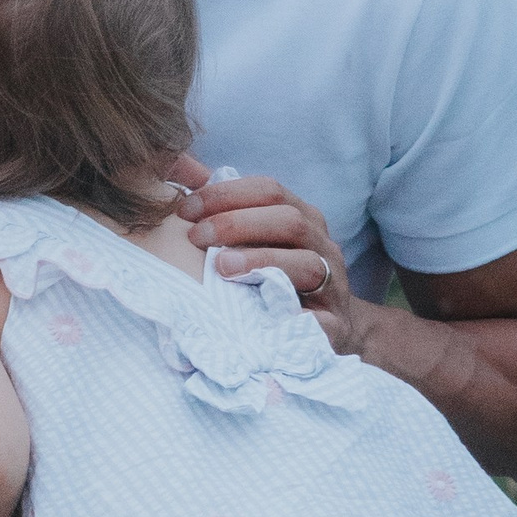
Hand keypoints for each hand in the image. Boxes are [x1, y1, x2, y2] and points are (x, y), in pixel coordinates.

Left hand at [174, 154, 361, 348]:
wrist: (326, 328)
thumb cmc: (276, 279)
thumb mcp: (258, 243)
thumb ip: (229, 218)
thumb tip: (182, 188)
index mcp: (303, 217)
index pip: (269, 190)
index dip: (225, 194)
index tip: (185, 210)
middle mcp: (322, 245)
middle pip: (289, 219)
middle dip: (237, 223)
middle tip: (196, 237)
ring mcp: (333, 285)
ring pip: (307, 263)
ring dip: (260, 260)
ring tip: (222, 268)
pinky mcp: (335, 325)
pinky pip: (320, 320)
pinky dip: (292, 316)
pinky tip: (258, 318)